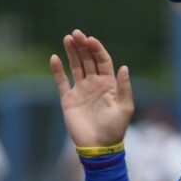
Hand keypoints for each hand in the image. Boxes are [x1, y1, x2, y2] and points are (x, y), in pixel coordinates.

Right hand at [50, 29, 133, 147]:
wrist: (98, 147)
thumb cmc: (114, 129)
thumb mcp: (125, 108)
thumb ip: (124, 87)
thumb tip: (124, 66)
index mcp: (108, 84)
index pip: (102, 60)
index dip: (96, 49)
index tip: (90, 40)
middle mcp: (94, 84)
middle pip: (87, 59)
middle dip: (82, 46)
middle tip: (76, 33)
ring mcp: (80, 90)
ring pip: (75, 66)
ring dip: (72, 52)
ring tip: (67, 38)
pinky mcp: (68, 99)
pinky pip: (61, 81)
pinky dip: (57, 70)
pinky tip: (54, 58)